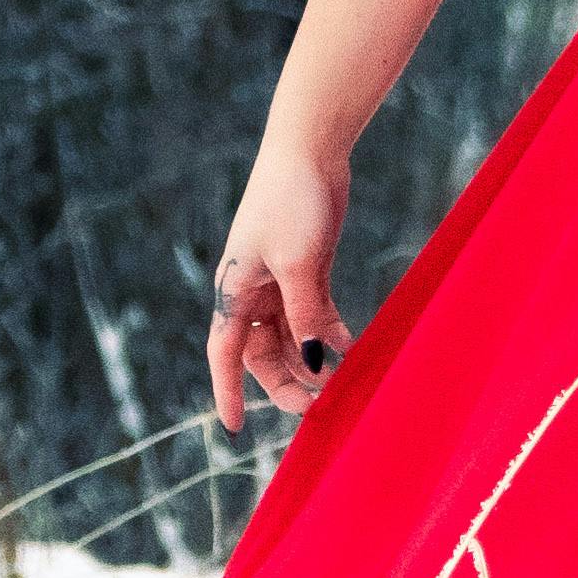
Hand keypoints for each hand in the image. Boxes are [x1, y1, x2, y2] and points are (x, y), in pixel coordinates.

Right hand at [207, 128, 349, 428]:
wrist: (310, 150)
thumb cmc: (292, 201)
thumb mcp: (299, 265)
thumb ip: (304, 316)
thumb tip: (311, 362)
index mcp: (235, 289)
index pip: (224, 353)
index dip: (228, 391)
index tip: (235, 427)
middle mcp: (252, 289)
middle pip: (262, 352)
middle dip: (285, 382)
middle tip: (317, 406)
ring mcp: (280, 279)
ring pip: (290, 336)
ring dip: (311, 359)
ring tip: (340, 381)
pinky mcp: (307, 267)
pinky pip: (314, 313)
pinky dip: (330, 332)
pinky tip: (352, 346)